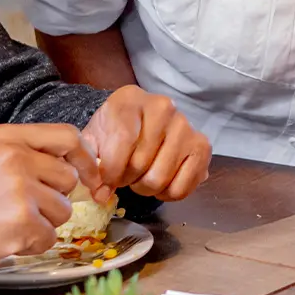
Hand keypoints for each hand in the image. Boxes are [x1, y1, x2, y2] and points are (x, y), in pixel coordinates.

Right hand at [0, 123, 104, 266]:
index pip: (68, 137)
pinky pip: (48, 238)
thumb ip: (24, 152)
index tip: (89, 174)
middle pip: (68, 180)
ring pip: (62, 212)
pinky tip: (5, 238)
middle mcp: (18, 160)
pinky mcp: (20, 226)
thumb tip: (70, 165)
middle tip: (21, 205)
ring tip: (7, 221)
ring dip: (42, 222)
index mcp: (9, 138)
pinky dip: (31, 244)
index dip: (85, 158)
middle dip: (52, 197)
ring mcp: (21, 194)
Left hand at [85, 86, 212, 201]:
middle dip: (127, 180)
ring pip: (160, 178)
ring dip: (145, 188)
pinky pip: (182, 187)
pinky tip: (160, 183)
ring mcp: (186, 126)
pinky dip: (167, 194)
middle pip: (140, 163)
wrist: (141, 122)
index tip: (103, 182)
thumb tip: (101, 194)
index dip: (109, 171)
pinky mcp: (202, 146)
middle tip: (124, 177)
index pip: (122, 141)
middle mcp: (163, 107)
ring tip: (140, 178)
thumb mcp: (95, 137)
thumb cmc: (115, 129)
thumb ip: (91, 163)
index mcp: (131, 99)